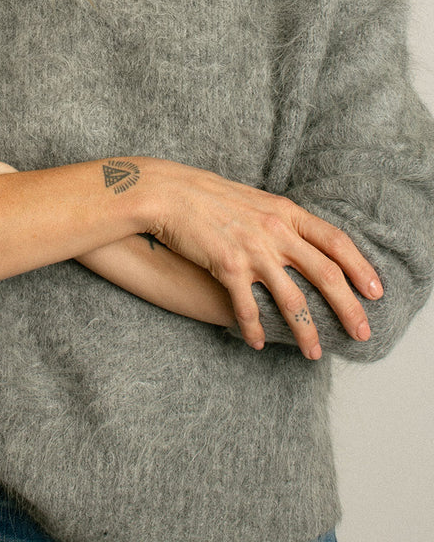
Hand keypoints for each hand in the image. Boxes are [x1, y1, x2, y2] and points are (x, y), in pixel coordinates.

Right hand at [149, 163, 382, 359]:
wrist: (170, 192)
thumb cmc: (211, 196)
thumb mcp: (257, 200)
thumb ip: (282, 220)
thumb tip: (304, 242)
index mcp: (286, 212)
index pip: (336, 241)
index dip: (360, 268)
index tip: (375, 291)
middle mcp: (276, 230)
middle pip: (326, 275)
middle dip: (348, 308)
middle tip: (361, 333)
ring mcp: (253, 249)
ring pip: (293, 300)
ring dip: (307, 332)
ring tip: (314, 354)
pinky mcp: (228, 266)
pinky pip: (249, 308)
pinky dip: (256, 329)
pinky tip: (258, 342)